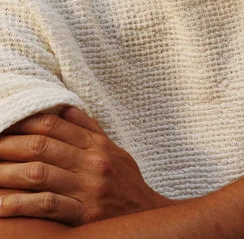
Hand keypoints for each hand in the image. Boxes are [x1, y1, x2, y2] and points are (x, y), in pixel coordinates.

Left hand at [0, 107, 175, 224]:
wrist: (147, 216)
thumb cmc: (126, 183)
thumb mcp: (114, 150)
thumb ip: (89, 129)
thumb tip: (64, 108)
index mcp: (97, 144)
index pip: (54, 125)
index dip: (25, 123)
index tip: (4, 123)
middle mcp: (93, 163)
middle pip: (42, 147)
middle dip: (9, 145)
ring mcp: (88, 189)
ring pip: (40, 174)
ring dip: (8, 173)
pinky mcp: (85, 215)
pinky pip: (47, 206)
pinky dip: (21, 204)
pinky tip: (2, 205)